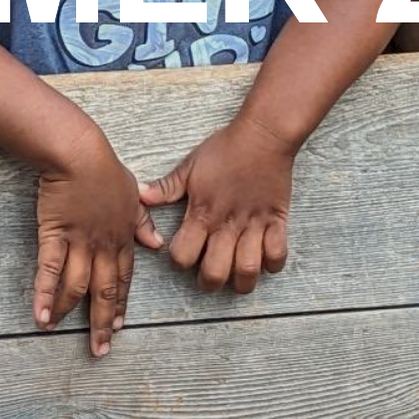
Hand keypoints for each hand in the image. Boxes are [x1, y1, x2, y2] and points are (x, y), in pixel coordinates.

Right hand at [34, 123, 163, 357]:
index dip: (122, 304)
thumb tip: (158, 244)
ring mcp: (79, 242)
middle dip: (102, 322)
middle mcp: (103, 246)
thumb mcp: (133, 196)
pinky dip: (45, 295)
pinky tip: (42, 316)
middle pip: (104, 291)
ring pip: (78, 286)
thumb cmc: (105, 169)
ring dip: (69, 312)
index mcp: (123, 237)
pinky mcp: (55, 235)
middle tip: (100, 349)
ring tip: (60, 333)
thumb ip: (143, 223)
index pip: (124, 279)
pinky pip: (50, 271)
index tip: (120, 326)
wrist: (79, 154)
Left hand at [140, 117, 294, 294]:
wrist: (263, 135)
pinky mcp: (277, 220)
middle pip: (216, 272)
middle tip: (209, 276)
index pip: (183, 255)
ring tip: (237, 275)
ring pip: (248, 270)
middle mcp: (227, 223)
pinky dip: (272, 263)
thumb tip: (141, 195)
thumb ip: (166, 187)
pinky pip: (277, 254)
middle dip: (209, 282)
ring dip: (242, 280)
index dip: (180, 260)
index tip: (183, 255)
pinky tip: (263, 257)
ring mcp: (254, 224)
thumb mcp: (190, 166)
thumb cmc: (225, 148)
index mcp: (203, 212)